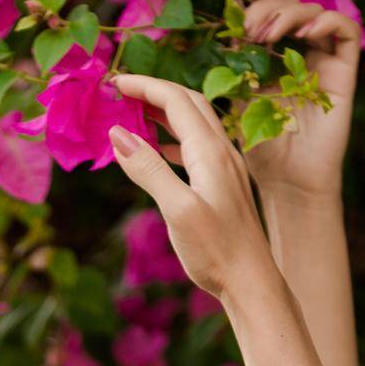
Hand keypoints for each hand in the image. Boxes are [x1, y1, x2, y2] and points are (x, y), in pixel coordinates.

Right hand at [109, 72, 281, 301]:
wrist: (252, 282)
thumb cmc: (216, 251)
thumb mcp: (177, 210)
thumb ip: (148, 169)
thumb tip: (117, 133)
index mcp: (211, 152)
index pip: (175, 100)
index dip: (144, 86)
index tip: (113, 82)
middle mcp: (222, 152)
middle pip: (189, 103)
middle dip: (154, 91)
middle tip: (121, 93)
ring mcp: (226, 168)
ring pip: (195, 123)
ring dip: (164, 112)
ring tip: (134, 114)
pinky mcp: (224, 185)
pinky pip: (197, 147)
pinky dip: (173, 138)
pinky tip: (159, 150)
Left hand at [228, 0, 362, 199]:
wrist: (287, 181)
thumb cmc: (258, 148)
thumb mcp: (232, 101)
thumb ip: (223, 69)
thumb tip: (207, 38)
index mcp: (268, 53)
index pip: (263, 6)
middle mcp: (296, 50)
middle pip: (286, 3)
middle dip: (264, 6)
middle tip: (245, 28)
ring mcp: (321, 58)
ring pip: (313, 11)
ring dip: (287, 14)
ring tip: (263, 36)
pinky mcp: (344, 70)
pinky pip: (346, 30)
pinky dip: (327, 22)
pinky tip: (305, 33)